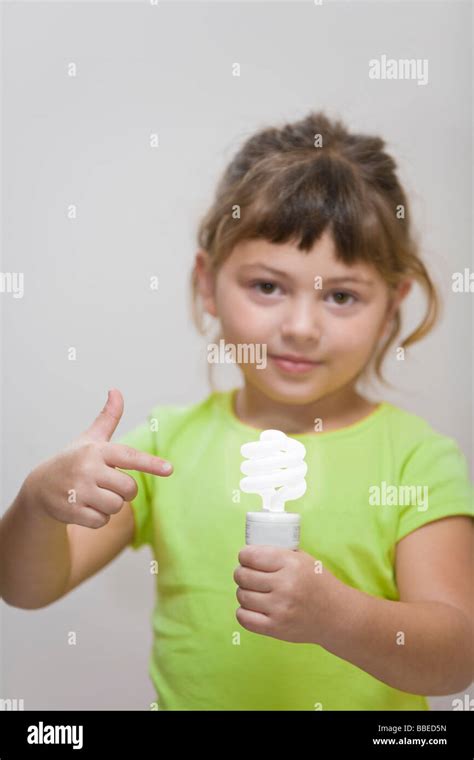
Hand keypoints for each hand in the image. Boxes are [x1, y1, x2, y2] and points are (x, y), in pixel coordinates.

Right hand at [27, 388, 172, 528]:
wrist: (40, 487)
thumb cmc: (73, 460)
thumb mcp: (90, 439)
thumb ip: (107, 418)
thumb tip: (116, 390)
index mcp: (96, 450)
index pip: (128, 456)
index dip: (150, 463)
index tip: (170, 469)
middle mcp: (87, 468)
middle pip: (129, 489)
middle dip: (124, 492)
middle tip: (109, 486)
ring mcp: (78, 490)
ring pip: (116, 506)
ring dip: (110, 506)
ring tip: (93, 496)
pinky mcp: (71, 511)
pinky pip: (101, 521)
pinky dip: (97, 518)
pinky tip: (84, 508)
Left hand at [233, 545, 340, 644]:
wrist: (337, 615)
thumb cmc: (318, 583)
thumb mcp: (303, 560)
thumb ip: (279, 554)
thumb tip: (250, 551)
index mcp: (291, 564)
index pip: (251, 556)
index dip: (244, 556)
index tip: (246, 558)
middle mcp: (285, 585)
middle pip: (243, 576)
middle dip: (241, 573)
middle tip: (247, 574)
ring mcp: (280, 608)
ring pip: (242, 595)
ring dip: (244, 592)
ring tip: (254, 591)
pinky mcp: (276, 628)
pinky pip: (244, 618)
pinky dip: (244, 612)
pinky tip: (253, 607)